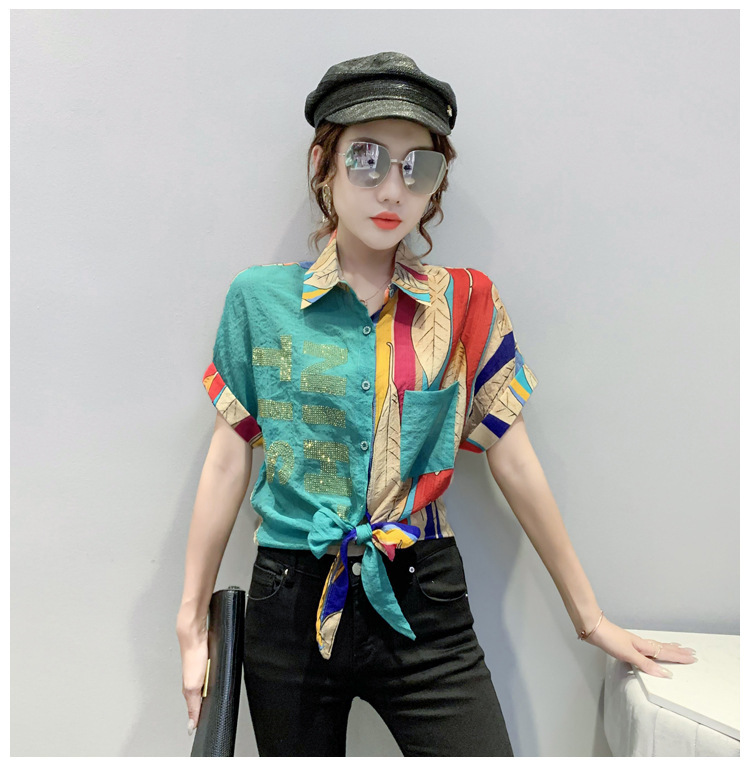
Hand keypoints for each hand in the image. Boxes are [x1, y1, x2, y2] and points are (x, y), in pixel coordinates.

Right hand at [176, 621, 208, 734]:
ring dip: (208, 694)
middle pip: (200, 700)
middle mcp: (194, 682)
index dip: (199, 719)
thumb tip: (190, 726)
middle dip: (204, 708)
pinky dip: (212, 682)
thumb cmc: (192, 657)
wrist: (196, 636)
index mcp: (189, 691)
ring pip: (206, 689)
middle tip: (206, 718)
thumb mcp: (193, 686)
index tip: (202, 728)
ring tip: (209, 703)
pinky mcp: (206, 664)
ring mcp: (200, 673)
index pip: (195, 710)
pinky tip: (213, 682)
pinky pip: (210, 677)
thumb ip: (193, 706)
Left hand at [583, 616, 697, 677]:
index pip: (665, 653)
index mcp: (643, 646)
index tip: (692, 658)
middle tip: (691, 652)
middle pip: (663, 648)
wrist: (593, 628)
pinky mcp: (625, 643)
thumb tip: (665, 673)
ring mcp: (633, 643)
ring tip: (677, 647)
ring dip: (667, 648)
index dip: (678, 656)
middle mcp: (641, 644)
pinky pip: (646, 647)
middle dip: (677, 651)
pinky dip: (653, 648)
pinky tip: (650, 649)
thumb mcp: (629, 654)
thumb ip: (646, 664)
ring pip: (655, 646)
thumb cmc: (609, 639)